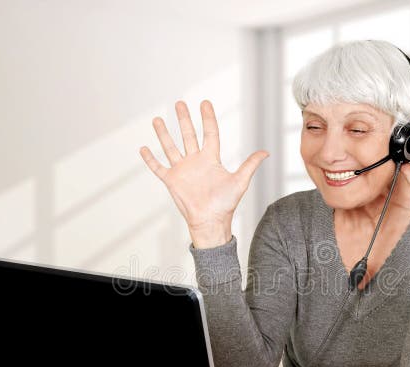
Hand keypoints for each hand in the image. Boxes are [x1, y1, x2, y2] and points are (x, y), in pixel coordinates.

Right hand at [139, 100, 268, 247]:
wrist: (210, 221)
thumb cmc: (226, 204)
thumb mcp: (240, 182)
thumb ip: (250, 165)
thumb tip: (266, 152)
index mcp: (211, 159)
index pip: (209, 133)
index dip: (207, 118)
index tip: (204, 103)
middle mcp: (195, 161)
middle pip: (188, 135)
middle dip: (184, 119)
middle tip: (179, 103)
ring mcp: (182, 170)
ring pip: (170, 147)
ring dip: (164, 134)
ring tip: (156, 119)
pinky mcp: (171, 181)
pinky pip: (158, 167)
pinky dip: (150, 159)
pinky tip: (143, 148)